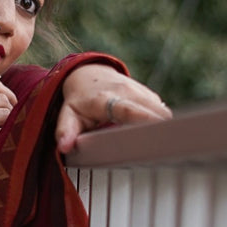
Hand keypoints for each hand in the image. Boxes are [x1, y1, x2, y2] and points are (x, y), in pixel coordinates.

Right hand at [0, 79, 17, 196]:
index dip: (9, 96)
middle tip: (11, 130)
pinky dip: (6, 141)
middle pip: (2, 98)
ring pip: (5, 113)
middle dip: (13, 113)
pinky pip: (1, 132)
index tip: (12, 113)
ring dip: (10, 127)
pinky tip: (1, 150)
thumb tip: (10, 104)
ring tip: (4, 140)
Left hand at [55, 65, 170, 153]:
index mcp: (105, 99)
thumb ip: (65, 131)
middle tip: (161, 152)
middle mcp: (126, 91)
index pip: (128, 110)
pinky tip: (151, 133)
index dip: (144, 120)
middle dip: (161, 130)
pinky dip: (159, 123)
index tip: (158, 134)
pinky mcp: (149, 94)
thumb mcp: (67, 115)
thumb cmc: (78, 101)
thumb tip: (64, 147)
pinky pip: (161, 111)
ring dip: (161, 128)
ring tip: (156, 145)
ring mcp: (140, 91)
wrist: (88, 74)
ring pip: (161, 111)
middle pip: (153, 111)